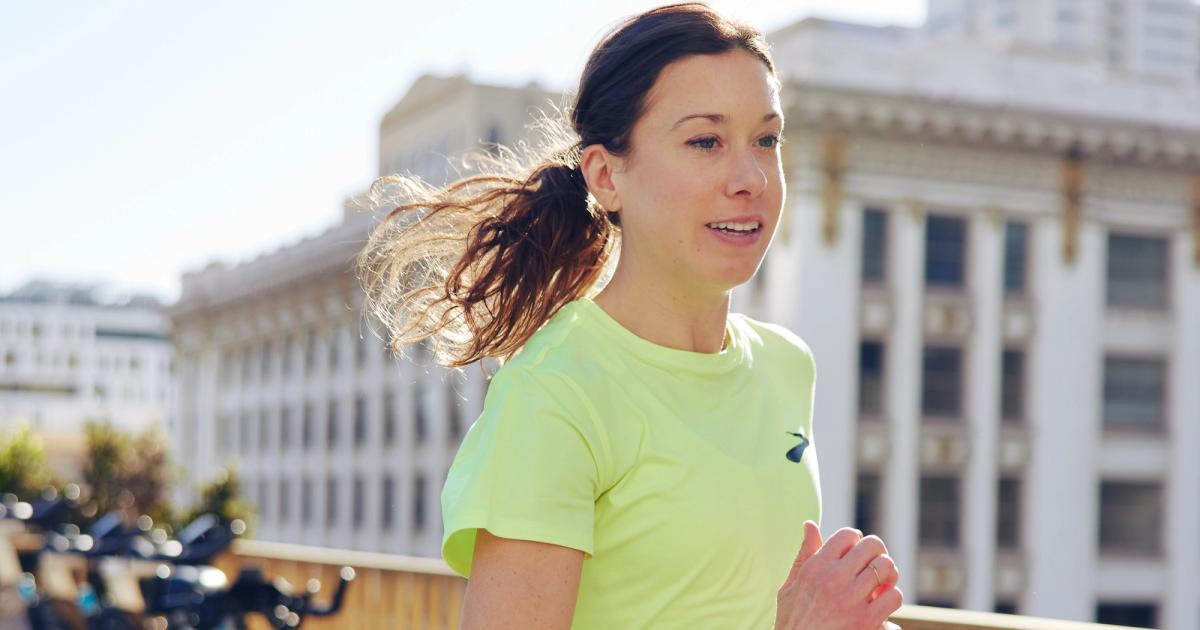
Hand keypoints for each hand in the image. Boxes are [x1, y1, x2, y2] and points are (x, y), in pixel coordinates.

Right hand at [774, 521, 902, 629]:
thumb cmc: (793, 621)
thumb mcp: (790, 586)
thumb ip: (804, 554)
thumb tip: (809, 524)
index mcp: (815, 567)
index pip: (847, 535)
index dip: (856, 540)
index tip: (855, 553)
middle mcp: (834, 579)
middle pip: (872, 545)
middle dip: (877, 553)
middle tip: (873, 565)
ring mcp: (851, 600)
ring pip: (886, 567)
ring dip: (888, 574)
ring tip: (881, 583)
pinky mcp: (866, 621)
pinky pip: (894, 596)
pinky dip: (892, 598)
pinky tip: (882, 603)